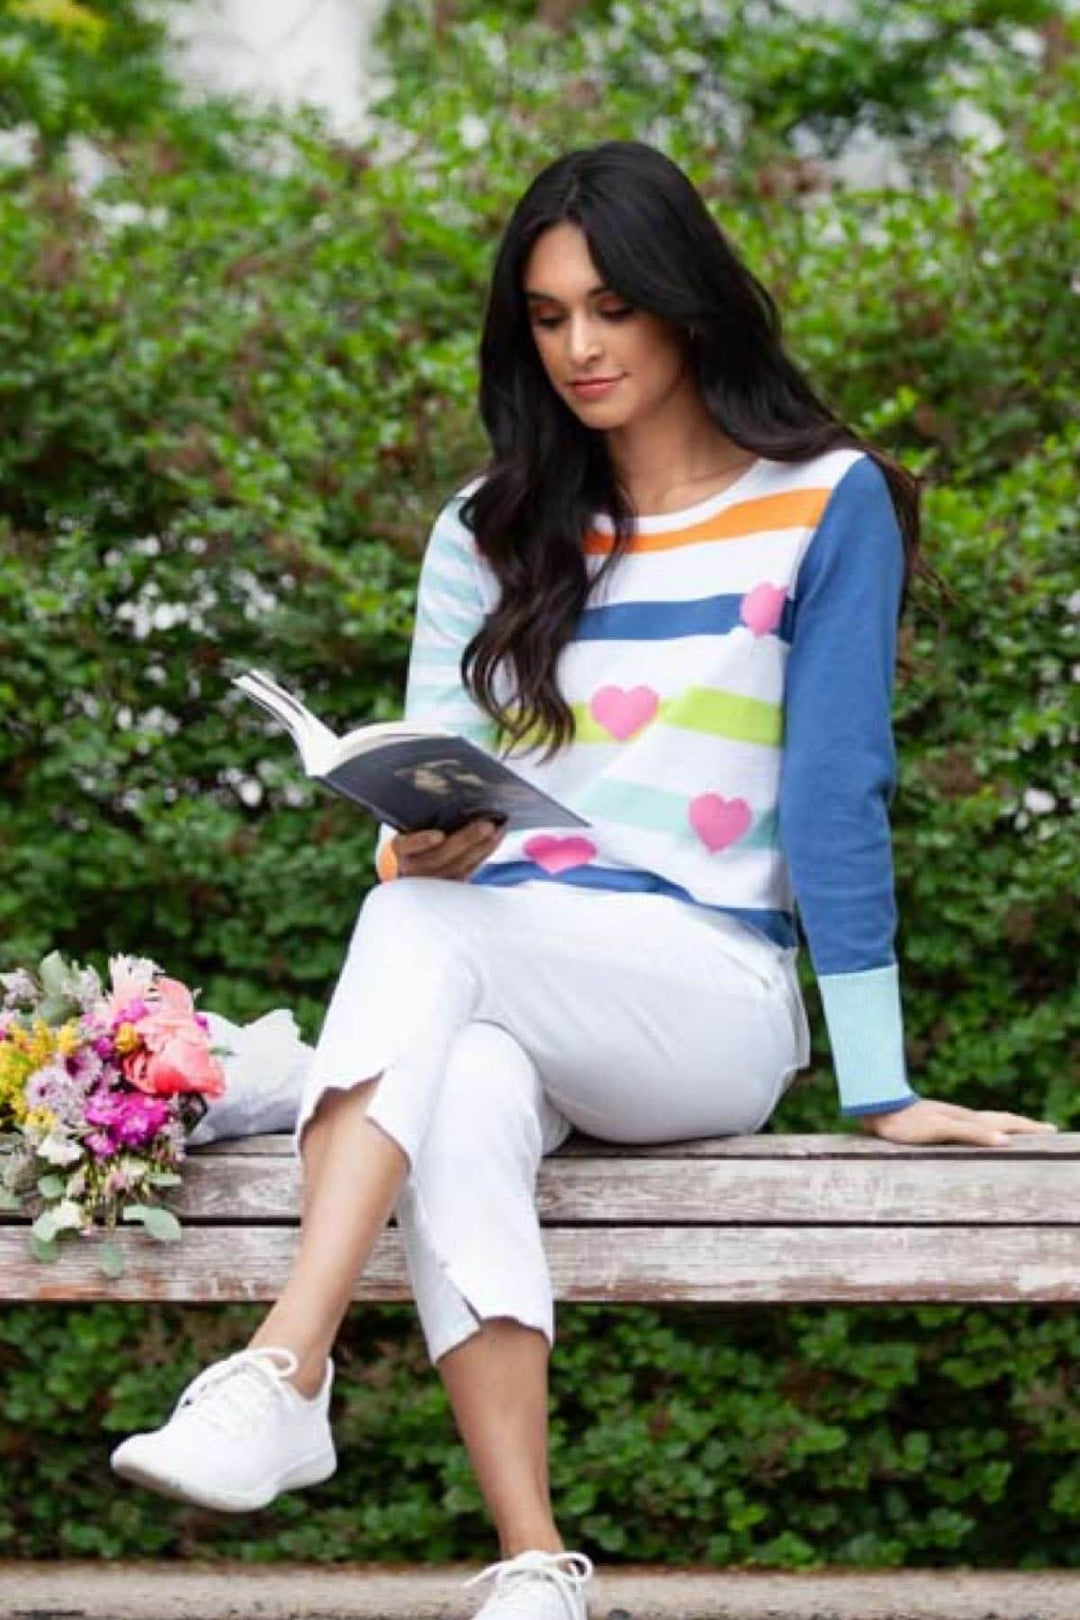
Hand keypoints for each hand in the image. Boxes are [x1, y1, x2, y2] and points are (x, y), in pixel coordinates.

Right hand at [389, 817, 505, 881]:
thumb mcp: (410, 824)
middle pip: (440, 857)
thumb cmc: (412, 832)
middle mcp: (412, 867)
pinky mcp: (450, 883)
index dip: (421, 842)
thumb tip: (451, 793)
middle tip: (486, 824)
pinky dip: (485, 853)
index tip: (438, 835)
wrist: (412, 861)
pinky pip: (470, 870)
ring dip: (482, 846)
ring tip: (498, 829)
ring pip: (459, 866)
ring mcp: (432, 879)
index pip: (405, 845)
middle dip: (466, 840)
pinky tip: (497, 838)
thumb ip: (424, 815)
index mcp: (399, 848)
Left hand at [856, 1097, 1058, 1146]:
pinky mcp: (937, 1124)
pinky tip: (977, 1135)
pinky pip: (970, 1128)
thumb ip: (972, 1133)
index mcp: (968, 1119)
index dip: (1028, 1128)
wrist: (877, 1109)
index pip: (1007, 1123)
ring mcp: (950, 1119)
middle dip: (1024, 1126)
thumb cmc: (907, 1123)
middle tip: (1045, 1130)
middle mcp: (962, 1117)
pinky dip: (984, 1131)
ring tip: (1018, 1132)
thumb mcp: (940, 1129)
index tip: (1051, 1130)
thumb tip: (1007, 1142)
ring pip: (986, 1122)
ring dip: (1006, 1126)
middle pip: (1000, 1120)